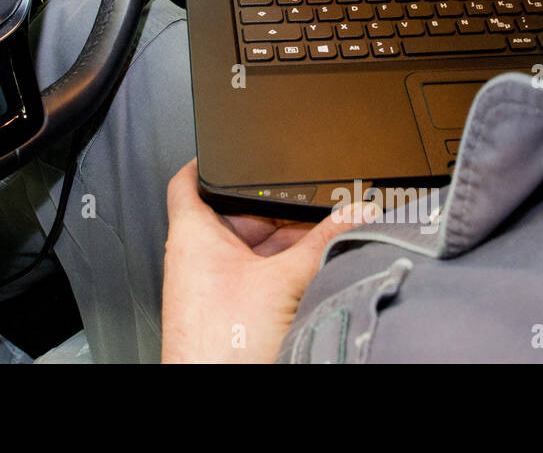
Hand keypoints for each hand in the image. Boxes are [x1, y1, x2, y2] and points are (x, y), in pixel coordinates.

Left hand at [161, 159, 361, 362]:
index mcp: (193, 236)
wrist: (220, 394)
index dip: (208, 160)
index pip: (189, 181)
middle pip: (238, 215)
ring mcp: (212, 286)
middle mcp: (197, 259)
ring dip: (284, 248)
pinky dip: (281, 274)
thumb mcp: (285, 280)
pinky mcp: (228, 311)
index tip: (228, 148)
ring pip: (253, 249)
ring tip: (316, 250)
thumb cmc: (221, 350)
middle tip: (313, 209)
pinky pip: (257, 277)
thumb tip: (353, 214)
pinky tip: (307, 279)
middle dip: (276, 213)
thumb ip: (323, 243)